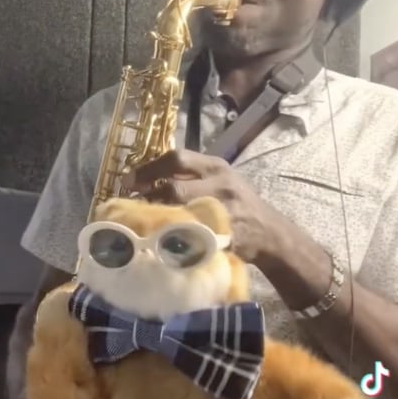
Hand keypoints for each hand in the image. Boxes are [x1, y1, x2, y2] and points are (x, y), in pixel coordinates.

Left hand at [123, 149, 285, 263]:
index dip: (148, 169)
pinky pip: (192, 238)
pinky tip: (159, 240)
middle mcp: (221, 185)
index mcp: (215, 167)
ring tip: (141, 222)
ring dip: (157, 219)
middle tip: (132, 205)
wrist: (269, 233)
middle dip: (150, 198)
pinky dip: (173, 239)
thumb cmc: (235, 202)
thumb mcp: (218, 178)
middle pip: (175, 188)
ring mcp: (225, 212)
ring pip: (181, 215)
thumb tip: (142, 180)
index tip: (128, 180)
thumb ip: (189, 175)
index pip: (177, 158)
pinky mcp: (226, 237)